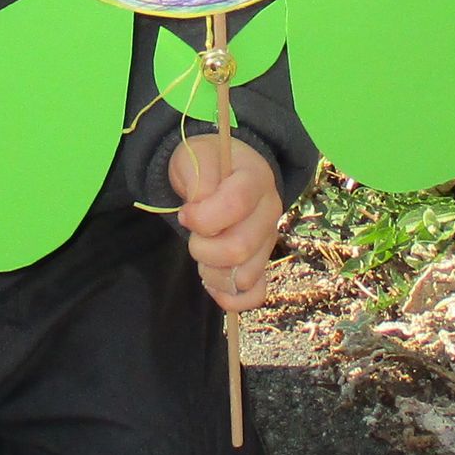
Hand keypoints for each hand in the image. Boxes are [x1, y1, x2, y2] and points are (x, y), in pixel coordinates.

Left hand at [169, 134, 280, 313]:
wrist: (223, 173)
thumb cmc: (208, 164)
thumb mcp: (197, 155)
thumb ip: (199, 175)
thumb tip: (200, 205)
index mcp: (256, 180)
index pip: (236, 205)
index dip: (203, 216)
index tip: (185, 213)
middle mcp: (269, 212)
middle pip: (240, 247)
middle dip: (203, 248)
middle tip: (193, 235)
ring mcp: (268, 241)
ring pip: (245, 276)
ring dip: (212, 272)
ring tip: (203, 253)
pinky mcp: (262, 264)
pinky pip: (255, 294)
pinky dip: (231, 298)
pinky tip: (213, 283)